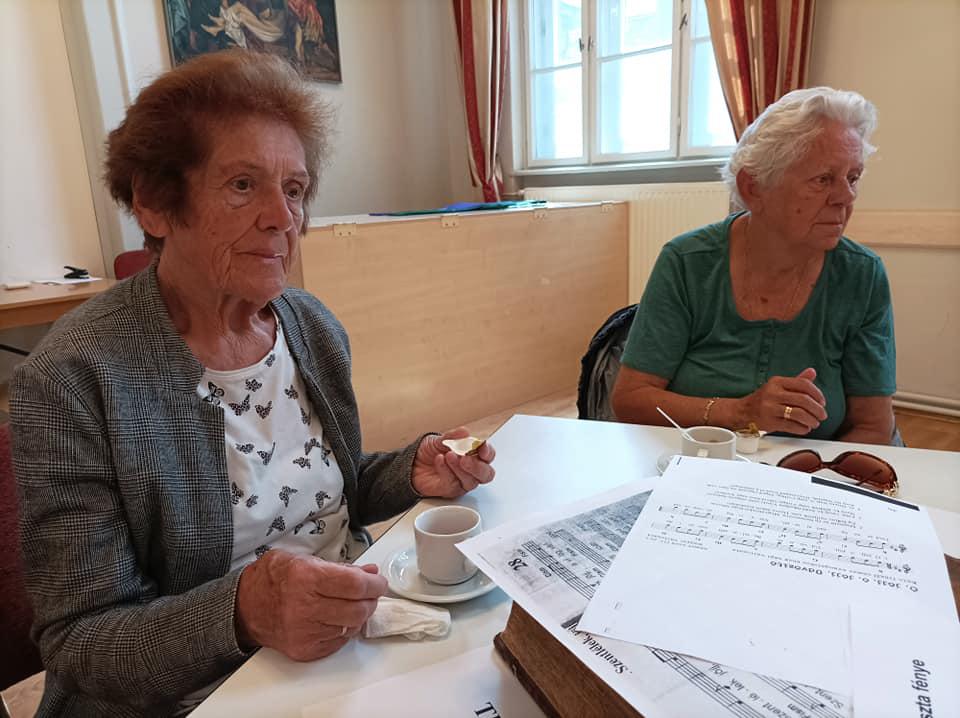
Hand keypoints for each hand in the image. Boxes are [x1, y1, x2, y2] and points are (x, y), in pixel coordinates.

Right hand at [235, 550, 386, 661]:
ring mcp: (304, 632)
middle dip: (370, 600)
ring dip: (358, 615)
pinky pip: (339, 642)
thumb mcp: (304, 560)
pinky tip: (335, 618)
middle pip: (358, 609)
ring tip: (350, 604)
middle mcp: (304, 607)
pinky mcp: (304, 650)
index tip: (380, 583)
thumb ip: (340, 567)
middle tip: (369, 594)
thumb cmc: (273, 580)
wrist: (244, 608)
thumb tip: (369, 574)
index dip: (375, 584)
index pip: (355, 585)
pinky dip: (344, 630)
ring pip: (351, 627)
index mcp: (305, 578)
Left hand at [411, 426, 495, 497]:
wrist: (413, 463)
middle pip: (486, 474)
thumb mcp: (440, 439)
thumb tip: (464, 433)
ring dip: (460, 469)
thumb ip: (453, 437)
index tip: (481, 447)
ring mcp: (462, 481)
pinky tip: (439, 460)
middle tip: (465, 458)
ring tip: (449, 456)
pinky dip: (446, 471)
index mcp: (474, 454)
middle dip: (477, 466)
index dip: (488, 452)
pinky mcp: (451, 490)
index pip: (488, 455)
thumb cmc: (430, 451)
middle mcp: (471, 470)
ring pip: (471, 481)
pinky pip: (452, 483)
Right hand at [740, 367, 826, 434]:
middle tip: (822, 415)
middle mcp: (773, 393)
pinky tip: (804, 428)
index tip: (822, 402)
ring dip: (811, 420)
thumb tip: (812, 372)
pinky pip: (791, 426)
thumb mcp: (778, 386)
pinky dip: (802, 428)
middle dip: (817, 409)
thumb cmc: (763, 399)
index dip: (817, 394)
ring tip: (814, 423)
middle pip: (803, 400)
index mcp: (777, 382)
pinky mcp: (769, 421)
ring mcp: (770, 408)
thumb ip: (796, 381)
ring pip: (799, 414)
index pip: (803, 384)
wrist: (742, 411)